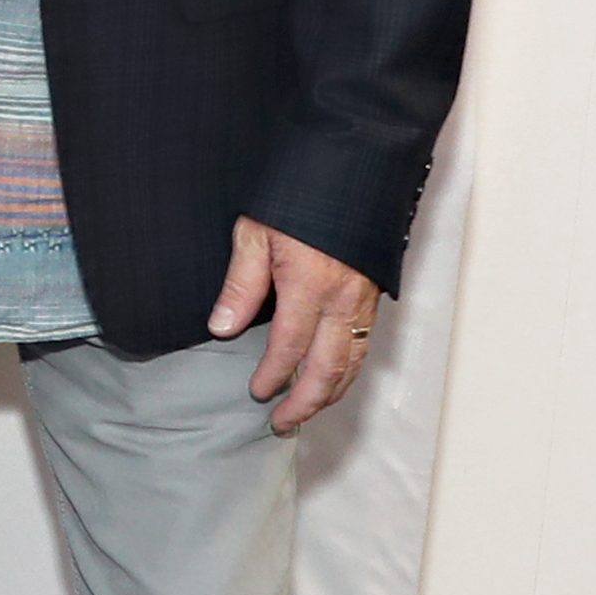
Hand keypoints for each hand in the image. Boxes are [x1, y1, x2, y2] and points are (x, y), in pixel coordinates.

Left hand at [210, 215, 383, 432]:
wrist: (350, 172)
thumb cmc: (297, 199)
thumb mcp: (255, 234)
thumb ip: (240, 285)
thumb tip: (223, 327)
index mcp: (310, 286)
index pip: (289, 347)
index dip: (273, 375)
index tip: (257, 393)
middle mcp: (342, 300)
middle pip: (328, 367)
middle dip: (305, 401)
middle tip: (282, 422)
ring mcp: (363, 301)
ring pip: (352, 362)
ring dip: (330, 393)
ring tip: (305, 412)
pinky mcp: (372, 297)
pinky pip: (363, 345)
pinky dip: (348, 371)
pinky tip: (332, 381)